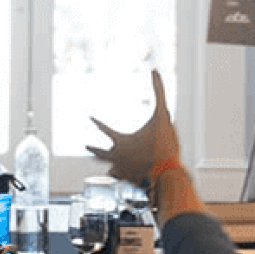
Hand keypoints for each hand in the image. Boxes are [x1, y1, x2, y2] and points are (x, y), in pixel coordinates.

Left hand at [86, 70, 180, 185]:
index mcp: (121, 142)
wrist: (168, 173)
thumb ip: (159, 92)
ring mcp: (123, 172)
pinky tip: (125, 178)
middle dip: (93, 148)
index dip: (97, 122)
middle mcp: (117, 158)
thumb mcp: (163, 114)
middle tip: (86, 145)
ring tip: (107, 168)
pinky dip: (122, 177)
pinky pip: (123, 179)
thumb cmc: (165, 145)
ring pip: (110, 169)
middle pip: (99, 153)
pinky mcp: (131, 182)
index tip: (89, 117)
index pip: (104, 129)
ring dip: (108, 165)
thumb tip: (155, 71)